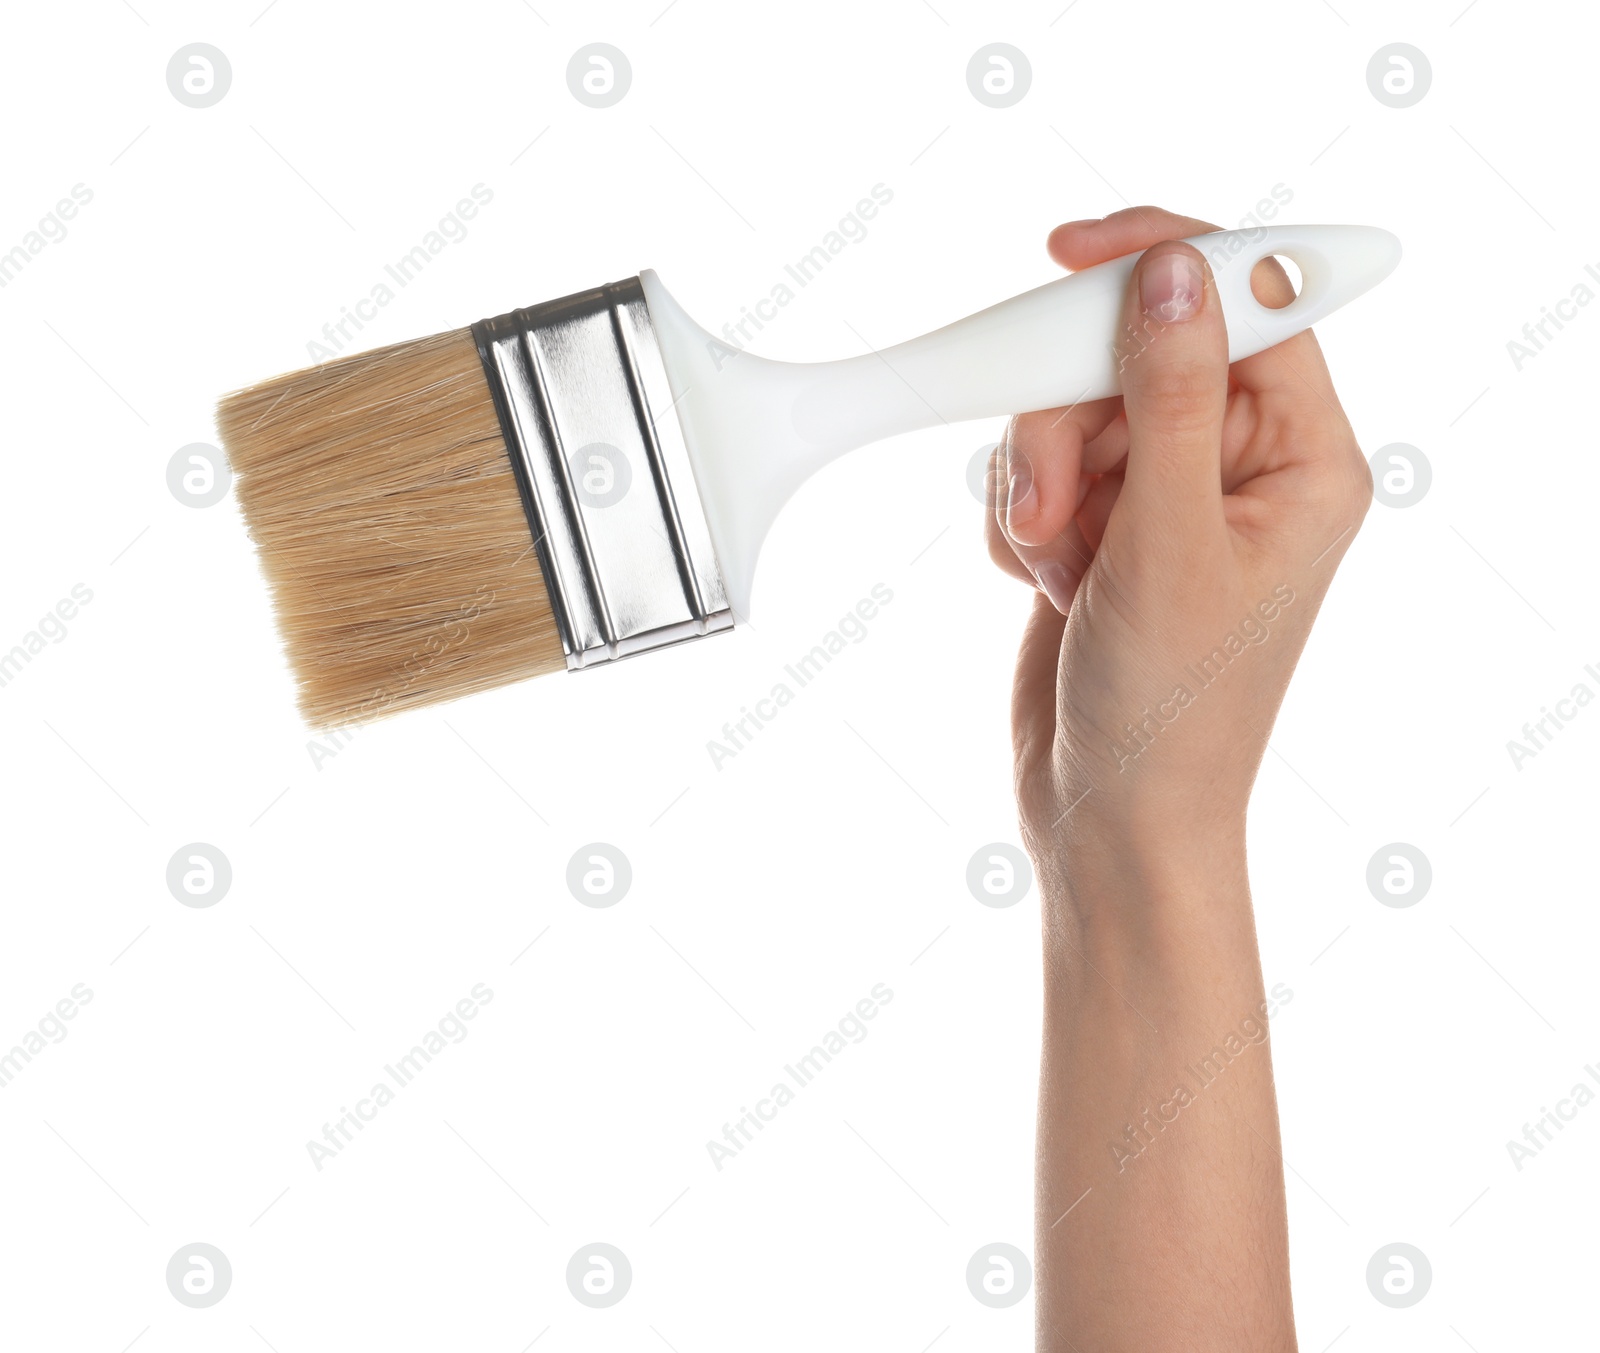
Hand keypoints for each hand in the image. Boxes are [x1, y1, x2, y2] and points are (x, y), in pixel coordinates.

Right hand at [986, 206, 1372, 897]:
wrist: (1108, 816)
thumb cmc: (1171, 710)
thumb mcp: (1170, 544)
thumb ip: (1171, 397)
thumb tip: (1172, 272)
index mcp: (1302, 459)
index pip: (1247, 302)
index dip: (1162, 261)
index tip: (1072, 251)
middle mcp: (1239, 466)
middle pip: (1131, 350)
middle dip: (1067, 420)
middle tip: (1053, 503)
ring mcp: (1164, 495)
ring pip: (1069, 406)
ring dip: (1038, 481)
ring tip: (1054, 564)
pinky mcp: (1103, 525)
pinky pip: (1037, 463)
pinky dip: (1020, 516)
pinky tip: (1044, 582)